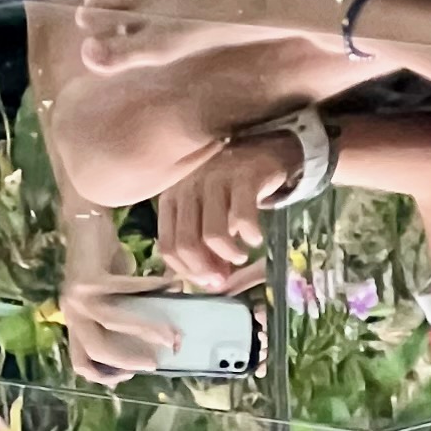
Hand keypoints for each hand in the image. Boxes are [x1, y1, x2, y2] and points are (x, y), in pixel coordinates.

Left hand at [59, 267, 197, 383]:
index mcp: (75, 320)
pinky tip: (172, 284)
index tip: (129, 376)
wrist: (85, 219)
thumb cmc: (102, 258)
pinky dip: (154, 287)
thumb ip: (125, 313)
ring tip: (170, 334)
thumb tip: (160, 334)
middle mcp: (72, 312)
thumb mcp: (110, 294)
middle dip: (128, 360)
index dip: (104, 375)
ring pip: (114, 323)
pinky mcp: (91, 276)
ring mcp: (80, 295)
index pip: (81, 361)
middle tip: (155, 363)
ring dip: (145, 330)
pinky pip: (129, 288)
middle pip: (97, 349)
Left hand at [156, 134, 293, 290]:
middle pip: (186, 243)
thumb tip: (211, 283)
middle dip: (206, 268)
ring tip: (241, 256)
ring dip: (229, 254)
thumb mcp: (208, 213)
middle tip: (224, 277)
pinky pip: (243, 218)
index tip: (208, 280)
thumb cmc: (230, 187)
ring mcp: (214, 178)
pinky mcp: (243, 175)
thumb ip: (203, 245)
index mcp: (172, 197)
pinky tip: (256, 238)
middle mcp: (188, 185)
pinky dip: (251, 236)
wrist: (263, 148)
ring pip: (212, 234)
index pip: (167, 245)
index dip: (187, 270)